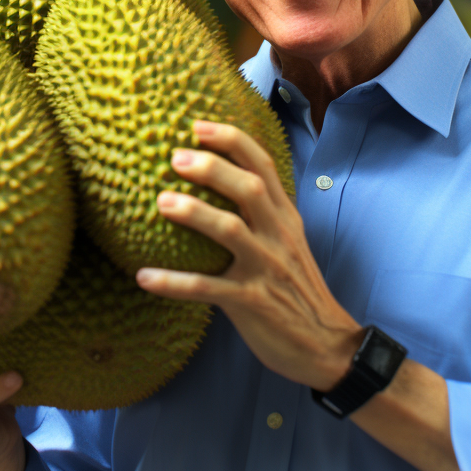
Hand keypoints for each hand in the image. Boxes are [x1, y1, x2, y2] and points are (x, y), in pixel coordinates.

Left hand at [135, 120, 362, 390]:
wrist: (326, 345)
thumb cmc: (295, 289)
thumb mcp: (286, 242)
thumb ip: (260, 214)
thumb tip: (216, 186)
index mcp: (284, 218)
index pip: (263, 166)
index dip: (231, 142)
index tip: (198, 125)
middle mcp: (277, 236)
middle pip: (248, 189)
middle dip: (212, 168)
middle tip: (175, 157)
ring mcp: (266, 268)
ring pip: (231, 231)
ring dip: (194, 213)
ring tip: (160, 202)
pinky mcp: (252, 303)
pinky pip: (208, 289)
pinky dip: (174, 283)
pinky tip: (143, 277)